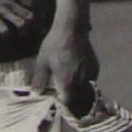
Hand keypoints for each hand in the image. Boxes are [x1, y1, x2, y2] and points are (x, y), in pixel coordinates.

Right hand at [0, 0, 34, 34]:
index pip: (28, 2)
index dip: (30, 9)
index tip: (28, 13)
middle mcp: (8, 0)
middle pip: (28, 14)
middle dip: (31, 23)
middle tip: (29, 28)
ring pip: (19, 22)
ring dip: (22, 29)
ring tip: (21, 33)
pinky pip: (2, 28)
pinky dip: (6, 33)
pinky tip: (5, 35)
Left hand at [31, 0, 97, 114]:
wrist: (72, 28)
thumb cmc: (55, 45)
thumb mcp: (42, 62)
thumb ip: (39, 80)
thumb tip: (36, 94)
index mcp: (68, 82)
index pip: (68, 103)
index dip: (62, 104)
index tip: (57, 101)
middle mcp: (81, 81)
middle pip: (78, 99)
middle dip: (71, 99)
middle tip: (63, 94)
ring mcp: (90, 74)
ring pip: (86, 90)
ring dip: (79, 90)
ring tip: (70, 85)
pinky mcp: (95, 66)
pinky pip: (91, 80)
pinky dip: (85, 81)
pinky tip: (76, 74)